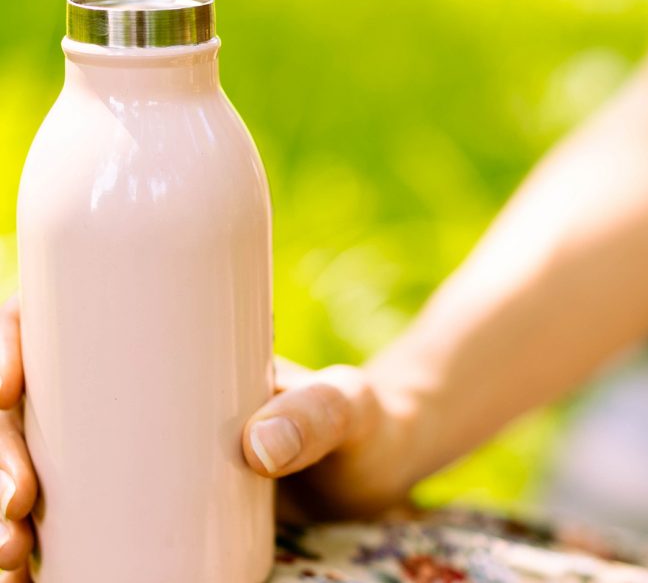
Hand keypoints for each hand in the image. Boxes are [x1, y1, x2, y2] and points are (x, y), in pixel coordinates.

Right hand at [0, 293, 413, 579]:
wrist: (377, 467)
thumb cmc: (360, 420)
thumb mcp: (346, 405)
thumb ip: (321, 415)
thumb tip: (255, 448)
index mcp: (176, 343)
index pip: (69, 321)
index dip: (12, 343)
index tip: (1, 388)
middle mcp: (146, 392)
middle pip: (36, 403)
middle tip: (15, 506)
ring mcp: (145, 449)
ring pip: (41, 461)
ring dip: (1, 504)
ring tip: (12, 552)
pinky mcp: (154, 502)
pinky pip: (75, 514)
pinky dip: (37, 542)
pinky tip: (29, 570)